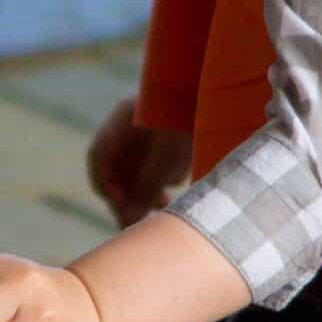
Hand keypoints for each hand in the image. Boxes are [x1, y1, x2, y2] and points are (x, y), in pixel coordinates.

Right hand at [86, 96, 191, 227]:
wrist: (223, 100)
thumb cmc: (192, 122)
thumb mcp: (167, 158)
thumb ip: (145, 189)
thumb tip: (125, 222)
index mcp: (122, 119)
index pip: (97, 156)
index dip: (103, 184)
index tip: (122, 205)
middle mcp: (130, 124)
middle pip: (116, 166)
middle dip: (127, 195)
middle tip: (137, 221)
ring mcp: (147, 129)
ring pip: (135, 168)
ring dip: (144, 190)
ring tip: (163, 205)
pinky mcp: (166, 136)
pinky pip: (153, 163)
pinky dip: (160, 178)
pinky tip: (178, 181)